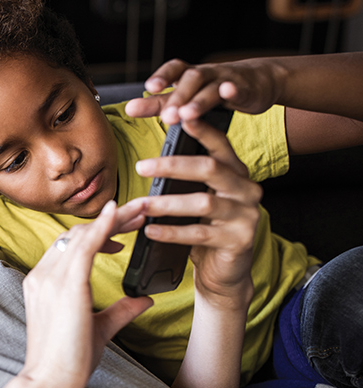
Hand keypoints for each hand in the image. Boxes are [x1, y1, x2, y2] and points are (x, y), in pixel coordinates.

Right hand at [15, 200, 153, 387]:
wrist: (51, 380)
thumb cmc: (69, 360)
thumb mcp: (99, 329)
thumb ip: (120, 310)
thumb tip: (144, 299)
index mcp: (44, 283)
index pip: (70, 246)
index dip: (97, 234)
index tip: (121, 235)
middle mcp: (43, 275)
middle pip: (76, 235)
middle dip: (109, 221)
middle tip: (139, 212)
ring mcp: (50, 278)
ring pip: (82, 235)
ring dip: (113, 220)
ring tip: (140, 212)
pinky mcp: (64, 285)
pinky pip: (84, 246)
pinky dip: (102, 227)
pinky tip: (118, 214)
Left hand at [126, 58, 282, 124]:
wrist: (257, 81)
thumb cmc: (214, 88)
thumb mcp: (187, 96)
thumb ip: (160, 103)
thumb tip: (130, 109)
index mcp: (189, 74)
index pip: (174, 69)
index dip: (162, 76)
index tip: (148, 88)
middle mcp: (205, 73)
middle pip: (190, 79)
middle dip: (177, 97)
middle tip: (166, 116)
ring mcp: (226, 79)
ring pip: (211, 87)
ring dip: (198, 100)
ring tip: (186, 116)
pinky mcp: (244, 88)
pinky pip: (238, 88)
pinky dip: (232, 90)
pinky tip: (227, 93)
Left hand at [134, 117, 257, 306]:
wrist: (225, 272)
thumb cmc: (205, 229)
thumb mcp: (197, 199)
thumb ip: (185, 179)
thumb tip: (151, 160)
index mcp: (235, 173)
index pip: (219, 145)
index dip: (200, 129)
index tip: (178, 115)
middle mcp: (246, 189)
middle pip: (210, 168)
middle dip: (172, 165)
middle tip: (141, 166)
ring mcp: (246, 215)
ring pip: (203, 202)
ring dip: (166, 203)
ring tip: (141, 204)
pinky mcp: (240, 240)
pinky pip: (200, 234)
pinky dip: (172, 232)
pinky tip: (151, 231)